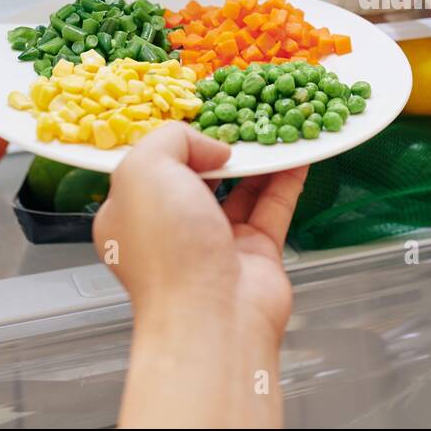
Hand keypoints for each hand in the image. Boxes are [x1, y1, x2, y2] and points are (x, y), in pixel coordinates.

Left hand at [92, 122, 307, 426]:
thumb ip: (172, 139)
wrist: (212, 317)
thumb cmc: (167, 248)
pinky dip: (286, 178)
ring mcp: (216, 241)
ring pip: (241, 188)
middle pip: (199, 175)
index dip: (174, 139)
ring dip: (258, 158)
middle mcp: (172, 228)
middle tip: (245, 115)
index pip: (151, 165)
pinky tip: (299, 153)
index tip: (201, 113)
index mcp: (131, 213)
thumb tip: (214, 148)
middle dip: (221, 146)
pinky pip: (273, 206)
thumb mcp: (143, 171)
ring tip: (277, 126)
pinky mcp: (256, 252)